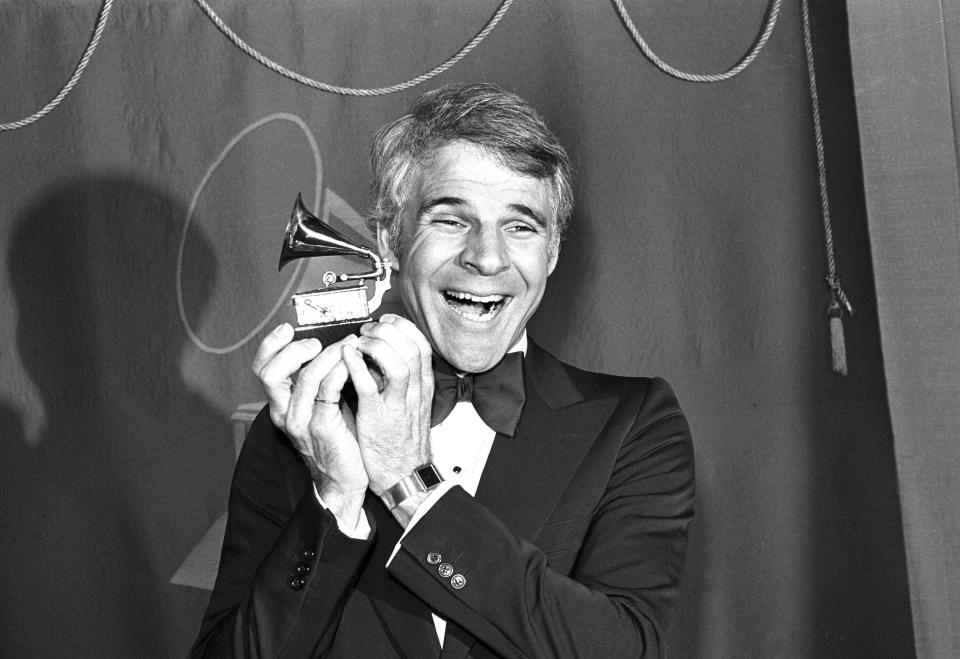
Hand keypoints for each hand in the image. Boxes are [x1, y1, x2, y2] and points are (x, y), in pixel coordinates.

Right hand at [253, 324, 366, 526]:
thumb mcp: (321, 404)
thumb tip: (331, 343)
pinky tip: (353, 364)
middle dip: (293, 350)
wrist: (345, 479)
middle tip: (317, 342)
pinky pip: (328, 391)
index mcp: (281, 404)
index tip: (287, 328)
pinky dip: (340, 371)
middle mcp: (284, 412)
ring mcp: (301, 422)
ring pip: (305, 378)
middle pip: (270, 373)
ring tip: (348, 346)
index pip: (262, 369)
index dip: (270, 345)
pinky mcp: (322, 428)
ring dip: (328, 356)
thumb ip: (319, 378)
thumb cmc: (338, 436)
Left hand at [342, 314, 433, 497]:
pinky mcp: (379, 418)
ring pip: (399, 362)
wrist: (405, 476)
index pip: (421, 344)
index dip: (401, 327)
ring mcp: (399, 404)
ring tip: (359, 344)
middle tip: (367, 332)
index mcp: (423, 386)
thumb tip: (382, 355)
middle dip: (387, 331)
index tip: (383, 324)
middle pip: (412, 347)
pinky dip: (357, 367)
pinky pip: (370, 386)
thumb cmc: (402, 441)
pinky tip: (347, 358)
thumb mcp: (410, 404)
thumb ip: (400, 380)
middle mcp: (416, 391)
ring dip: (376, 346)